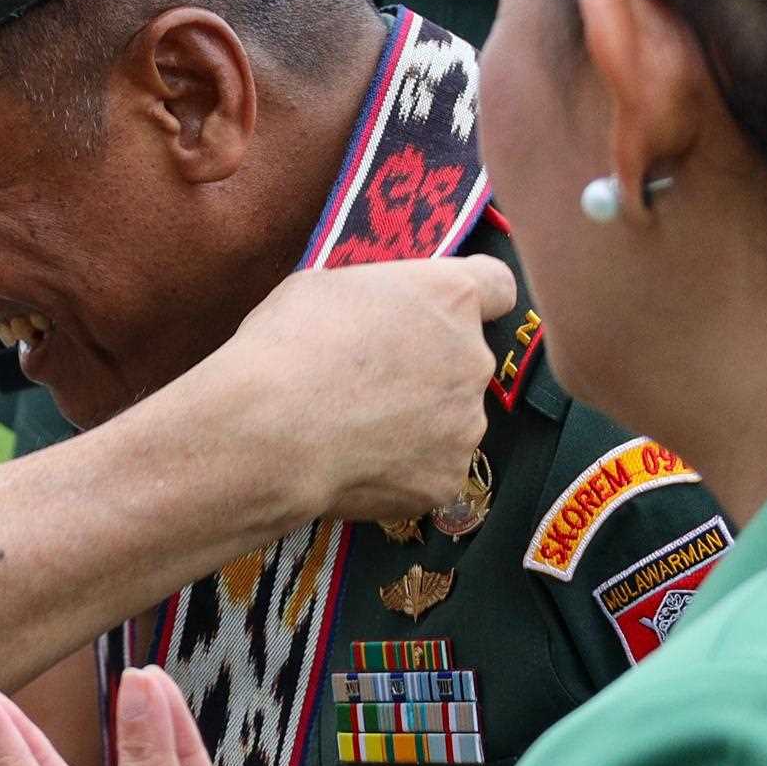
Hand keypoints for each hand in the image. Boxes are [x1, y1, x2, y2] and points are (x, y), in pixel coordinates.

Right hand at [195, 254, 514, 526]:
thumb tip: (375, 321)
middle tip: (370, 383)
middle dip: (428, 369)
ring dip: (417, 423)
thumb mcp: (325, 288)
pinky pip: (429, 470)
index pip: (497, 286)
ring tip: (356, 431)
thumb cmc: (288, 344)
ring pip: (449, 420)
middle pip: (465, 359)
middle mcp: (474, 358)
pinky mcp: (446, 478)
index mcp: (450, 297)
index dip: (472, 299)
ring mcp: (465, 425)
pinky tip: (356, 465)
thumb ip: (375, 301)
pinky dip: (401, 470)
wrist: (269, 430)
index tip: (440, 313)